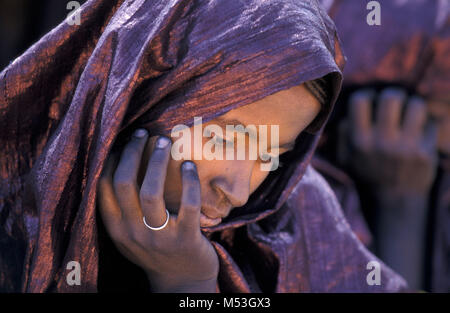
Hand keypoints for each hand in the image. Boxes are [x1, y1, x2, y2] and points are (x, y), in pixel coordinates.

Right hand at [97, 130, 218, 291]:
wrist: (181, 283)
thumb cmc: (156, 250)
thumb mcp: (131, 234)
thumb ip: (123, 208)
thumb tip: (122, 162)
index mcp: (116, 229)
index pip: (103, 188)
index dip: (112, 159)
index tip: (123, 141)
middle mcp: (132, 233)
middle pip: (124, 184)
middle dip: (132, 152)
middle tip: (143, 133)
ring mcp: (159, 237)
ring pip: (151, 192)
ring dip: (157, 161)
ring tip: (164, 142)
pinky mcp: (186, 239)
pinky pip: (188, 205)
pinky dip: (189, 182)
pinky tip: (189, 166)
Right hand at [339, 88, 437, 195]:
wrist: (393, 203)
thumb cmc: (367, 175)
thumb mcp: (346, 158)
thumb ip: (344, 133)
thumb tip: (350, 111)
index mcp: (360, 142)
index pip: (361, 100)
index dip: (368, 96)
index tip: (372, 102)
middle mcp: (383, 142)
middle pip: (392, 97)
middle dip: (395, 96)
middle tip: (395, 104)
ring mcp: (407, 147)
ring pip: (417, 104)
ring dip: (413, 106)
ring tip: (410, 115)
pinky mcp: (426, 153)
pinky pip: (432, 123)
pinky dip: (428, 124)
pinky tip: (421, 133)